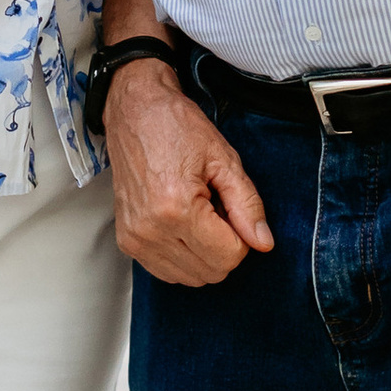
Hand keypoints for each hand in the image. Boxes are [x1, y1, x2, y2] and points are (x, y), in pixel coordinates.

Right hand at [106, 63, 274, 287]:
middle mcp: (151, 230)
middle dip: (224, 246)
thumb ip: (247, 205)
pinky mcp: (126, 242)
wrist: (135, 112)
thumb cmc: (178, 128)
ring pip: (191, 277)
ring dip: (204, 253)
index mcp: (177, 208)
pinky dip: (183, 256)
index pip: (229, 256)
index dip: (241, 235)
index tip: (230, 206)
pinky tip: (181, 225)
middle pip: (212, 271)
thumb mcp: (224, 159)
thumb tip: (264, 243)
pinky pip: (167, 272)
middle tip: (215, 208)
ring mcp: (135, 239)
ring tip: (197, 214)